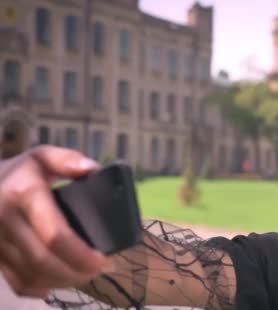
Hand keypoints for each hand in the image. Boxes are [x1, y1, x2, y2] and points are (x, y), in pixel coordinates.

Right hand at [0, 145, 110, 297]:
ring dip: (61, 280)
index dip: (80, 253)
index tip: (102, 259)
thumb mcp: (41, 157)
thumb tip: (93, 170)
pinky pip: (16, 280)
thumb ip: (67, 159)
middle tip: (99, 270)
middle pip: (43, 260)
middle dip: (75, 271)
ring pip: (30, 274)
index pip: (54, 234)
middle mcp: (5, 220)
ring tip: (85, 275)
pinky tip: (57, 281)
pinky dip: (39, 286)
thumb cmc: (18, 172)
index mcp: (23, 194)